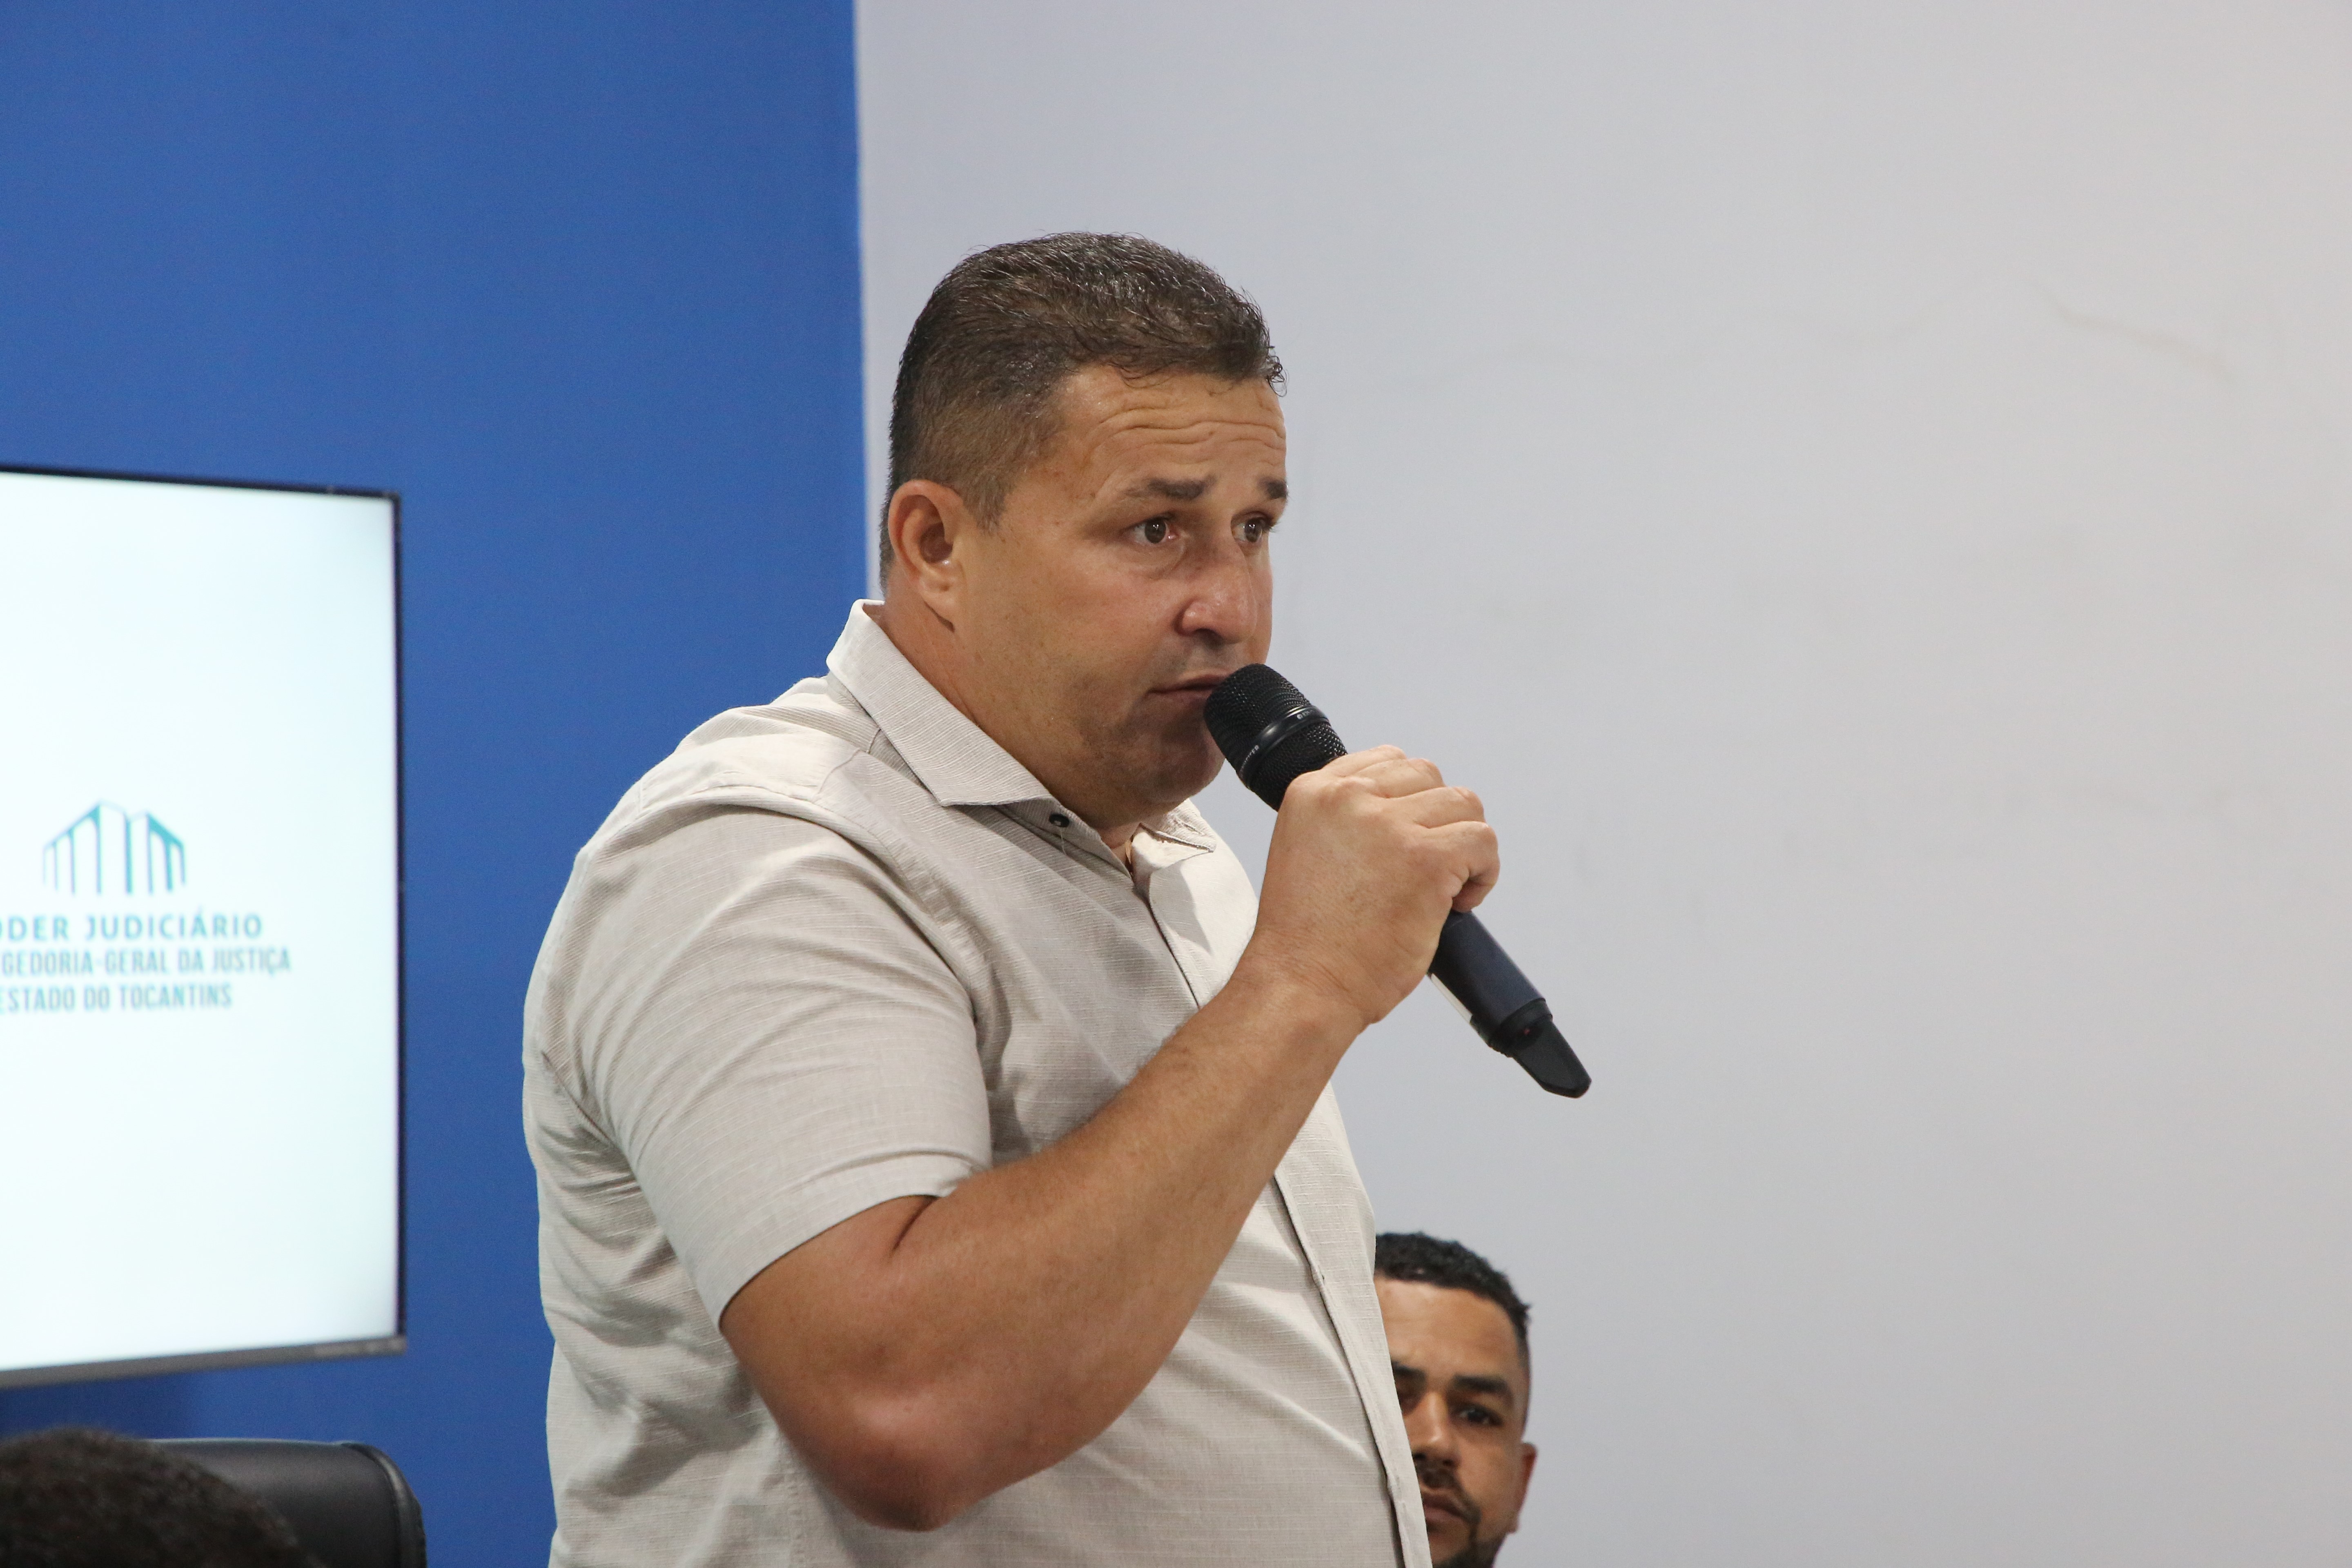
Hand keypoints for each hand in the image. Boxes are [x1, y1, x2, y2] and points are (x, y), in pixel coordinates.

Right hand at [1241, 745, 1497, 1030]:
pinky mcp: (1426, 858)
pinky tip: (1456, 903)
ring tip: (1443, 887)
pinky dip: (1483, 873)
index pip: (1387, 761)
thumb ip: (1348, 821)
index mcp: (1313, 792)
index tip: (1405, 842)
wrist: (1302, 986)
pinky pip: (1482, 840)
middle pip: (1428, 777)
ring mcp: (1388, 825)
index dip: (1409, 802)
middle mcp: (1348, 797)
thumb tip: (1406, 812)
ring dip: (1463, 845)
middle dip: (1437, 821)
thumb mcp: (1309, 850)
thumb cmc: (1308, 939)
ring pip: (1463, 803)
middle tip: (1423, 870)